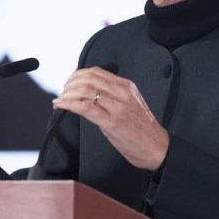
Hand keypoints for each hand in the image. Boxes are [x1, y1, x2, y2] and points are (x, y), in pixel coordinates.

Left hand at [53, 67, 168, 170]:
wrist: (157, 147)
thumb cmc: (142, 129)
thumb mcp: (129, 104)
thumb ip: (112, 96)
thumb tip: (88, 94)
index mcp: (126, 86)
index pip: (96, 72)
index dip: (77, 75)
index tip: (69, 83)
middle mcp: (122, 93)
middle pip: (88, 78)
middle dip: (70, 84)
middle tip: (63, 92)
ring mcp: (117, 107)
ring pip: (85, 90)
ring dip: (67, 94)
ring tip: (61, 100)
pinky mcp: (111, 122)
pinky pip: (85, 107)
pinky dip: (69, 104)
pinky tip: (61, 105)